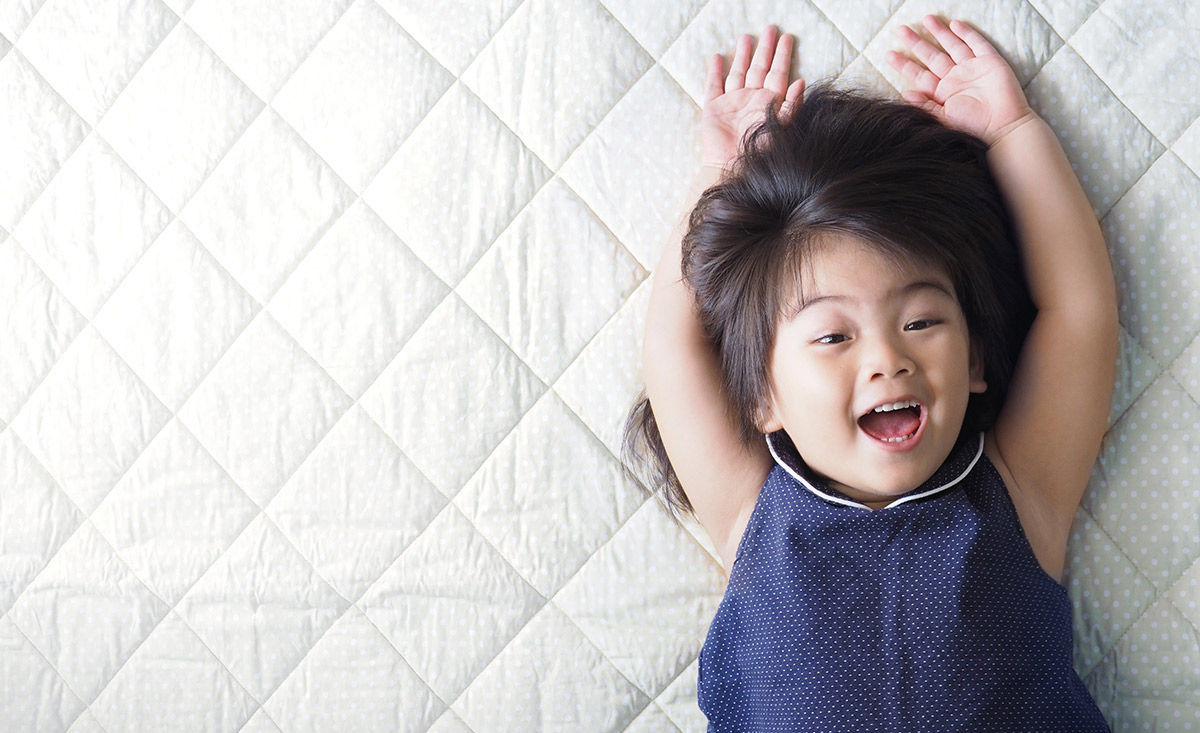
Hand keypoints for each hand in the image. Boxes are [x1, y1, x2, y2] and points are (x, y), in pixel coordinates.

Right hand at [702, 25, 804, 168]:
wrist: (733, 170)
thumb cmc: (760, 153)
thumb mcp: (782, 128)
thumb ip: (792, 106)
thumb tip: (801, 82)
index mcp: (768, 103)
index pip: (777, 73)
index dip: (782, 56)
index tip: (787, 38)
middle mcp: (751, 100)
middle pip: (759, 68)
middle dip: (765, 49)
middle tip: (770, 28)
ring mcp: (732, 103)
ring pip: (737, 72)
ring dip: (741, 55)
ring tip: (746, 38)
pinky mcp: (713, 110)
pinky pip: (712, 86)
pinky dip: (713, 72)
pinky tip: (716, 58)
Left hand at [886, 16, 1036, 146]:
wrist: (1003, 128)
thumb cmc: (973, 128)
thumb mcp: (943, 119)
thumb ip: (925, 106)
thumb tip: (905, 93)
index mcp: (942, 93)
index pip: (919, 75)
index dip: (904, 64)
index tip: (889, 54)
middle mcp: (955, 78)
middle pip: (931, 56)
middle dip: (917, 42)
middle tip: (901, 30)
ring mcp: (972, 69)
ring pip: (952, 46)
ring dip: (939, 32)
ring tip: (925, 19)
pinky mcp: (990, 62)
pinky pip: (976, 44)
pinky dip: (966, 34)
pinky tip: (954, 24)